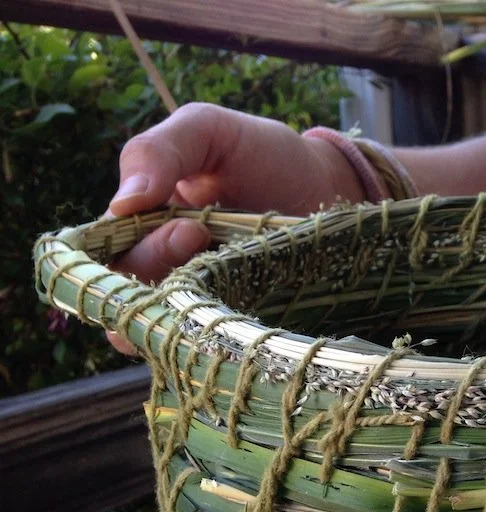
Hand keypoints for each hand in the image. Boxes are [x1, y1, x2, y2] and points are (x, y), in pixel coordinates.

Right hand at [105, 103, 363, 353]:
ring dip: (180, 309)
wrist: (330, 187)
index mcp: (140, 227)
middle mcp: (160, 271)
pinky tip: (242, 313)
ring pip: (159, 331)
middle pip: (123, 297)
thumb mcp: (208, 130)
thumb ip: (158, 151)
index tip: (178, 224)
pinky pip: (209, 350)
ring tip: (223, 267)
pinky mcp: (235, 327)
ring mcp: (198, 302)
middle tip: (199, 233)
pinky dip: (216, 339)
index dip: (121, 248)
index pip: (97, 256)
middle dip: (155, 265)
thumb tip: (121, 204)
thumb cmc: (264, 155)